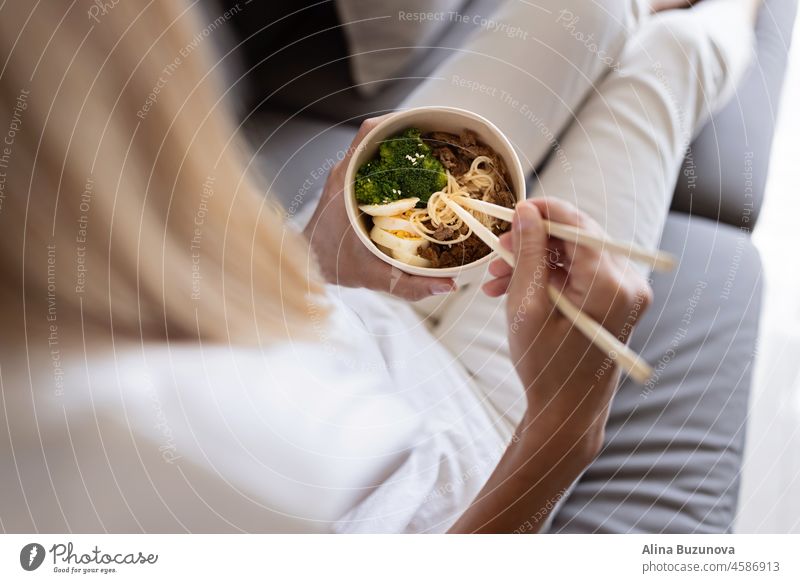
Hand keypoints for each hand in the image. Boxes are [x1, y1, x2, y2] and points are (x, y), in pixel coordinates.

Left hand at [303, 117, 456, 300]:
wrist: (306, 266)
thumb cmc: (331, 266)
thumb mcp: (373, 276)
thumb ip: (409, 284)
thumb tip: (448, 286)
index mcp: (345, 182)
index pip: (366, 135)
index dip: (396, 124)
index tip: (425, 127)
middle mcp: (344, 173)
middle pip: (376, 138)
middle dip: (409, 138)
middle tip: (439, 145)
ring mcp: (345, 178)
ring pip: (375, 150)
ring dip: (402, 151)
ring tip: (433, 158)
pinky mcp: (348, 186)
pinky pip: (372, 165)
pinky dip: (394, 166)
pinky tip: (416, 179)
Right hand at [484, 198, 652, 456]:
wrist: (566, 410)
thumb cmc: (545, 365)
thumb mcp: (527, 305)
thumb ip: (529, 252)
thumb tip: (526, 211)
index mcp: (610, 284)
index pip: (577, 224)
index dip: (542, 211)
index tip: (513, 211)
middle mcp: (628, 283)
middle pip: (577, 237)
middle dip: (533, 241)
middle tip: (498, 252)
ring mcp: (627, 293)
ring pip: (575, 255)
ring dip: (536, 261)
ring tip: (498, 280)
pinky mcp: (619, 302)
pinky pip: (582, 274)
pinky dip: (550, 277)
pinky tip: (516, 289)